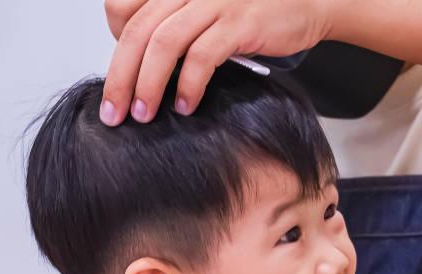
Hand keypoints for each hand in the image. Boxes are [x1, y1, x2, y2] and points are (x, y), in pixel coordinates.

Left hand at [100, 0, 335, 124]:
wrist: (308, 4)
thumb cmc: (252, 15)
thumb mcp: (204, 13)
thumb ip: (173, 28)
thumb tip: (138, 66)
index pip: (122, 8)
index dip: (114, 43)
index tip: (119, 76)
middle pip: (137, 32)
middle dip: (120, 77)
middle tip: (113, 113)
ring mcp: (213, 2)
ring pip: (164, 44)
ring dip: (148, 85)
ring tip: (144, 115)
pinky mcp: (240, 22)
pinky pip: (202, 56)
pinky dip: (188, 85)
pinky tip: (185, 106)